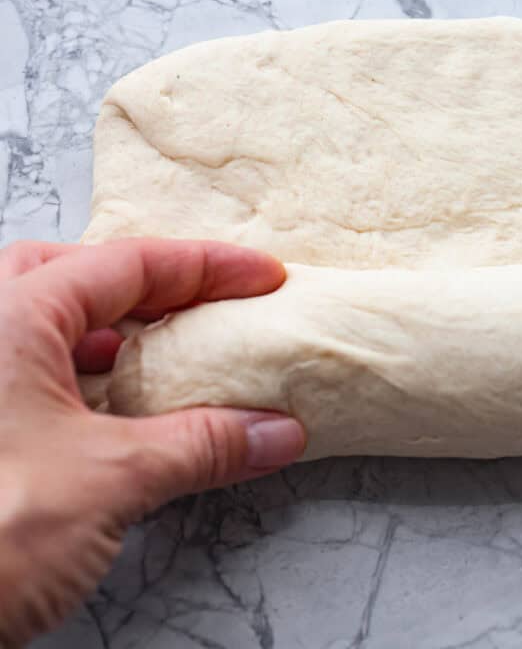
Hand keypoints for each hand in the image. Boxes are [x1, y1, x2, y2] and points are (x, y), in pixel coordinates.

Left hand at [0, 239, 306, 644]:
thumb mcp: (110, 480)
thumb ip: (201, 446)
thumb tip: (275, 431)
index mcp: (7, 315)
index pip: (126, 263)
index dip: (207, 267)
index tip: (263, 279)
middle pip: (71, 276)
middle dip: (145, 286)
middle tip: (205, 306)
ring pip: (42, 329)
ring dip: (112, 339)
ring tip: (169, 362)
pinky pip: (28, 380)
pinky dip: (81, 384)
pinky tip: (116, 419)